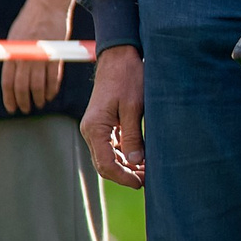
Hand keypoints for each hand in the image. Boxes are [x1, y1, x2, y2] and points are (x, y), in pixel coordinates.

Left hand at [2, 0, 72, 113]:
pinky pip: (54, 77)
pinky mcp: (56, 53)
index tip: (11, 107)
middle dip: (24, 101)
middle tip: (26, 109)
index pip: (8, 81)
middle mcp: (25, 55)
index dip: (9, 97)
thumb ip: (14, 54)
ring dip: (38, 98)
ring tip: (39, 104)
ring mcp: (41, 54)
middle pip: (22, 86)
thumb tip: (12, 73)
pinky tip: (50, 95)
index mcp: (12, 51)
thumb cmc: (30, 18)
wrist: (48, 3)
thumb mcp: (15, 36)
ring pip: (38, 85)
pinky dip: (52, 89)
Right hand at [80, 44, 145, 188]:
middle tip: (148, 181)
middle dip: (125, 174)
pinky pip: (112, 146)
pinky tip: (142, 159)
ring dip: (126, 166)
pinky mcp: (104, 124)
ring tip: (148, 172)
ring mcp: (96, 127)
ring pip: (108, 156)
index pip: (105, 163)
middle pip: (105, 163)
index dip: (123, 177)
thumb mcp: (134, 107)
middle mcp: (91, 130)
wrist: (120, 57)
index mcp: (95, 127)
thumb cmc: (128, 78)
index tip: (142, 183)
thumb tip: (135, 161)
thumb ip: (133, 135)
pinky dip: (125, 155)